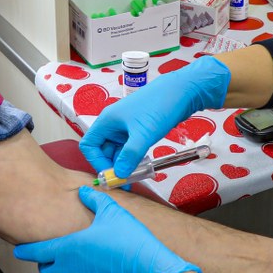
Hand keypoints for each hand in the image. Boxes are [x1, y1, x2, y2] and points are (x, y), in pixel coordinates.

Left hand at [14, 186, 199, 272]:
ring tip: (75, 265)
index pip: (36, 252)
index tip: (20, 249)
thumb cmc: (130, 240)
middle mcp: (72, 269)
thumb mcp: (111, 210)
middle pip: (47, 272)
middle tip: (51, 256)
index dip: (25, 250)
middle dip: (46, 264)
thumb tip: (82, 191)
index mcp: (69, 249)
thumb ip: (92, 199)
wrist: (150, 267)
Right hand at [79, 56, 231, 177]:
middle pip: (103, 150)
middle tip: (124, 181)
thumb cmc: (159, 105)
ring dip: (124, 163)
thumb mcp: (143, 134)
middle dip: (112, 166)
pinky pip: (130, 147)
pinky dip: (134, 158)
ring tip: (135, 176)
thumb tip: (119, 174)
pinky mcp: (138, 129)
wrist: (182, 91)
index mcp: (107, 120)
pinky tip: (142, 166)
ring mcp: (126, 126)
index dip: (96, 162)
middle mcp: (114, 123)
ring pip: (118, 150)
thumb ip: (129, 155)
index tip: (110, 174)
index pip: (90, 145)